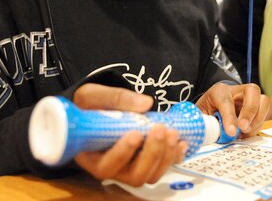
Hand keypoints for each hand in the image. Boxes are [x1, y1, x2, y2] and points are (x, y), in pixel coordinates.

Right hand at [71, 83, 186, 185]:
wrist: (97, 108)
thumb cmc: (89, 106)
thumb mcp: (92, 96)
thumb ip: (116, 98)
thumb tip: (146, 103)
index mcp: (91, 156)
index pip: (106, 167)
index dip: (122, 154)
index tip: (135, 134)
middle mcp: (112, 168)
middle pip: (134, 176)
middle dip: (151, 154)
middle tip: (159, 129)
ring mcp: (131, 167)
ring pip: (151, 175)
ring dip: (165, 155)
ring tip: (172, 132)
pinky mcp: (147, 162)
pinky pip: (163, 167)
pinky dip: (175, 157)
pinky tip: (181, 142)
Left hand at [195, 82, 269, 138]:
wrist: (211, 112)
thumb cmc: (205, 114)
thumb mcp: (200, 117)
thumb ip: (206, 124)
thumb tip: (208, 133)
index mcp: (219, 91)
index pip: (227, 101)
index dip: (229, 117)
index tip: (230, 132)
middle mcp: (236, 91)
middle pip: (252, 91)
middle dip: (250, 111)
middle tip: (243, 128)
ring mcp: (248, 99)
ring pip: (263, 101)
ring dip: (257, 119)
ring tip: (245, 132)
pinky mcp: (255, 109)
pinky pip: (263, 115)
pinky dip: (257, 126)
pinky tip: (246, 134)